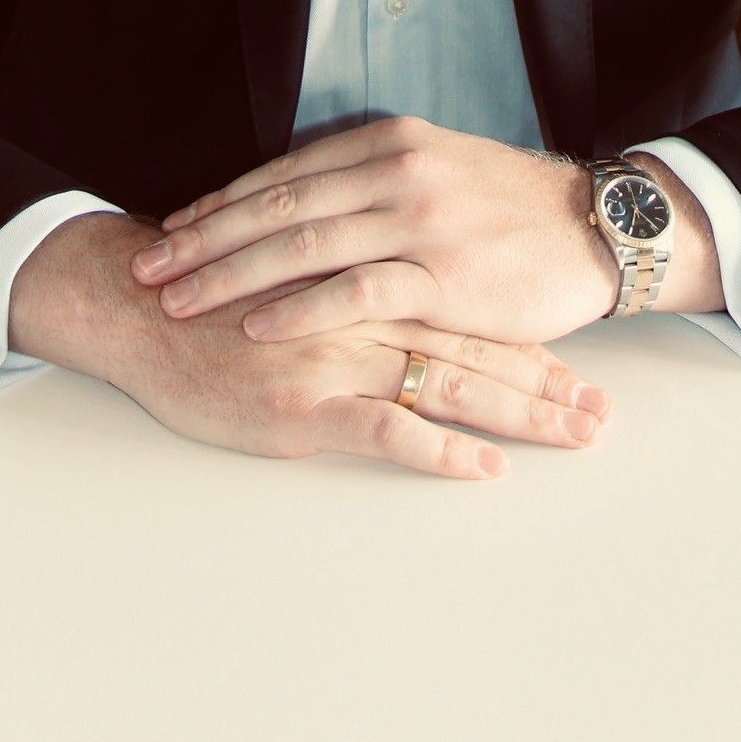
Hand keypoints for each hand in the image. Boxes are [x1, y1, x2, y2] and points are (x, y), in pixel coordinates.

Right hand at [106, 280, 611, 482]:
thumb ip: (358, 283)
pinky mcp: (305, 403)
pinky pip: (388, 428)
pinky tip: (484, 467)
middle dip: (544, 384)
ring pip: (450, 382)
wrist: (138, 304)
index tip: (584, 371)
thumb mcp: (298, 274)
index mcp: (372, 276)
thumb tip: (412, 305)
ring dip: (519, 413)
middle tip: (602, 416)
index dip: (527, 341)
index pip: (467, 312)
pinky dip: (440, 449)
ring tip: (574, 436)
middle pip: (475, 347)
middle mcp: (368, 311)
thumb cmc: (214, 295)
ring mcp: (340, 355)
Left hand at [127, 114, 620, 347]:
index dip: (219, 203)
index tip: (170, 228)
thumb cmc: (507, 208)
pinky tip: (257, 325)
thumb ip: (369, 183)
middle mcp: (393, 172)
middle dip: (203, 240)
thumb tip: (298, 203)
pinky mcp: (443, 274)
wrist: (590, 228)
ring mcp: (417, 221)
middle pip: (277, 207)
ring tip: (180, 299)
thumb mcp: (433, 170)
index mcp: (386, 142)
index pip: (281, 174)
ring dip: (231, 275)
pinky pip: (356, 291)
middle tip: (147, 267)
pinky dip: (300, 309)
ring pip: (303, 247)